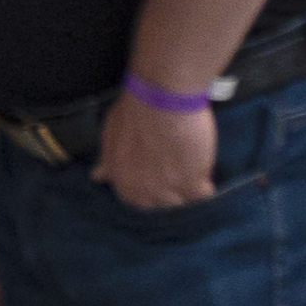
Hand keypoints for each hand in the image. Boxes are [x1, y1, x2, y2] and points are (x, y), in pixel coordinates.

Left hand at [95, 91, 217, 212]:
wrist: (161, 98)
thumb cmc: (134, 111)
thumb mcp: (112, 136)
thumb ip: (109, 161)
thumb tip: (98, 177)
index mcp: (121, 180)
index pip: (135, 201)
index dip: (149, 191)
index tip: (158, 181)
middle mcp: (142, 190)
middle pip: (158, 207)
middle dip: (168, 197)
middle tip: (178, 180)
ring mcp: (167, 189)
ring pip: (181, 205)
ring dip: (187, 195)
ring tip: (194, 179)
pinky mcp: (192, 183)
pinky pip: (202, 196)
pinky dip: (206, 188)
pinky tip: (207, 178)